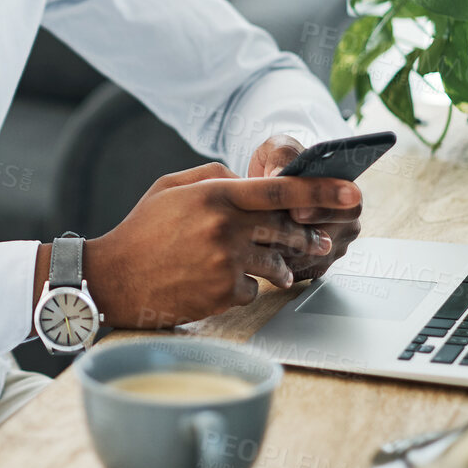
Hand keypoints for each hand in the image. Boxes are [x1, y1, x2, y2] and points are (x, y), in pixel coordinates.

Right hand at [82, 161, 360, 327]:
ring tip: (274, 268)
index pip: (281, 190)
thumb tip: (246, 178)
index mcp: (215, 194)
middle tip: (318, 240)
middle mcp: (225, 226)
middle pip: (287, 229)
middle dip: (308, 236)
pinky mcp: (223, 292)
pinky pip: (254, 289)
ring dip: (281, 266)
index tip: (353, 191)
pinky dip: (247, 287)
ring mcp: (226, 261)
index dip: (322, 190)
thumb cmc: (142, 231)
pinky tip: (224, 283)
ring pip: (277, 263)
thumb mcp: (170, 187)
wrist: (113, 278)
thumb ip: (212, 175)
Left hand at [248, 133, 363, 281]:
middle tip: (270, 233)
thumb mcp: (279, 149)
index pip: (349, 207)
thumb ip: (282, 157)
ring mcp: (331, 247)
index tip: (296, 212)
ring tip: (254, 243)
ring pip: (311, 260)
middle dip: (296, 238)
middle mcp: (345, 223)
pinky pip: (299, 273)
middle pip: (329, 240)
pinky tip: (256, 254)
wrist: (266, 185)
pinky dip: (278, 266)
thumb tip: (279, 174)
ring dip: (283, 254)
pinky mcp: (314, 265)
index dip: (322, 212)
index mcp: (346, 193)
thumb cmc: (278, 163)